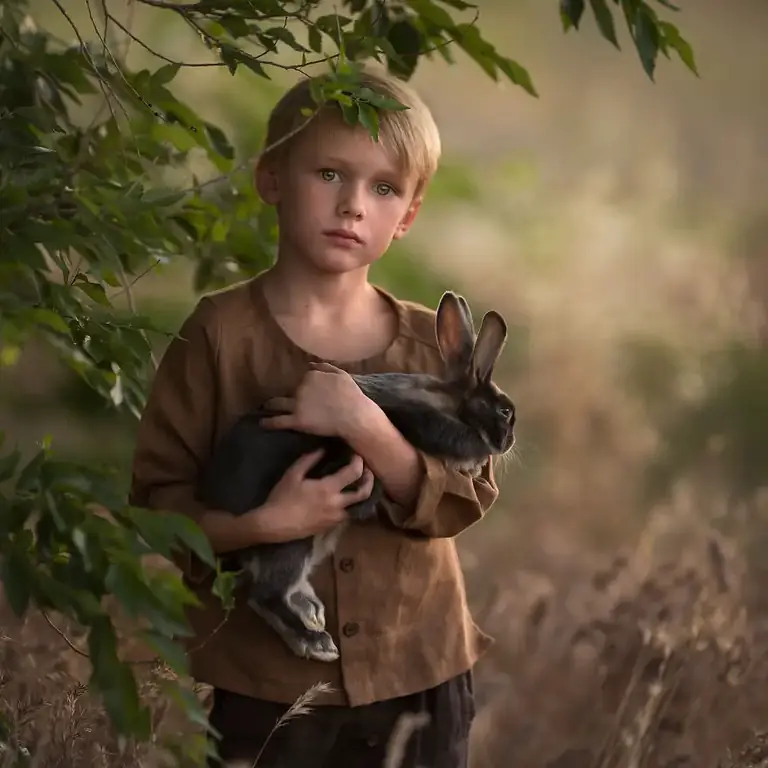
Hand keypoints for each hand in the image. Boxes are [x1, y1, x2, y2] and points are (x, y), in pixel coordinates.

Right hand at [255, 448, 374, 541]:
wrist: (274, 526)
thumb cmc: (282, 498)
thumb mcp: (292, 475)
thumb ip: (309, 460)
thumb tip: (322, 449)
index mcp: (328, 488)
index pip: (354, 473)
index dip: (358, 462)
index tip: (356, 456)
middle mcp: (337, 504)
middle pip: (363, 493)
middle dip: (369, 480)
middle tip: (367, 471)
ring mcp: (335, 517)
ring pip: (358, 506)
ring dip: (361, 494)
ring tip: (358, 484)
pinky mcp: (331, 527)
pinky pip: (347, 514)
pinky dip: (350, 505)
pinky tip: (344, 498)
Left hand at [260, 362, 372, 439]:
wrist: (354, 415)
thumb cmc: (352, 395)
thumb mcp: (342, 375)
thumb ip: (326, 367)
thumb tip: (310, 364)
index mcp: (311, 375)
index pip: (303, 379)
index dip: (304, 387)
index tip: (306, 392)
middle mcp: (301, 388)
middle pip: (290, 390)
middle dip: (287, 394)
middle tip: (283, 400)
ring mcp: (297, 404)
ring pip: (277, 403)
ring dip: (270, 405)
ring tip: (264, 408)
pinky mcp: (297, 420)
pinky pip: (278, 421)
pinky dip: (268, 423)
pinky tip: (262, 424)